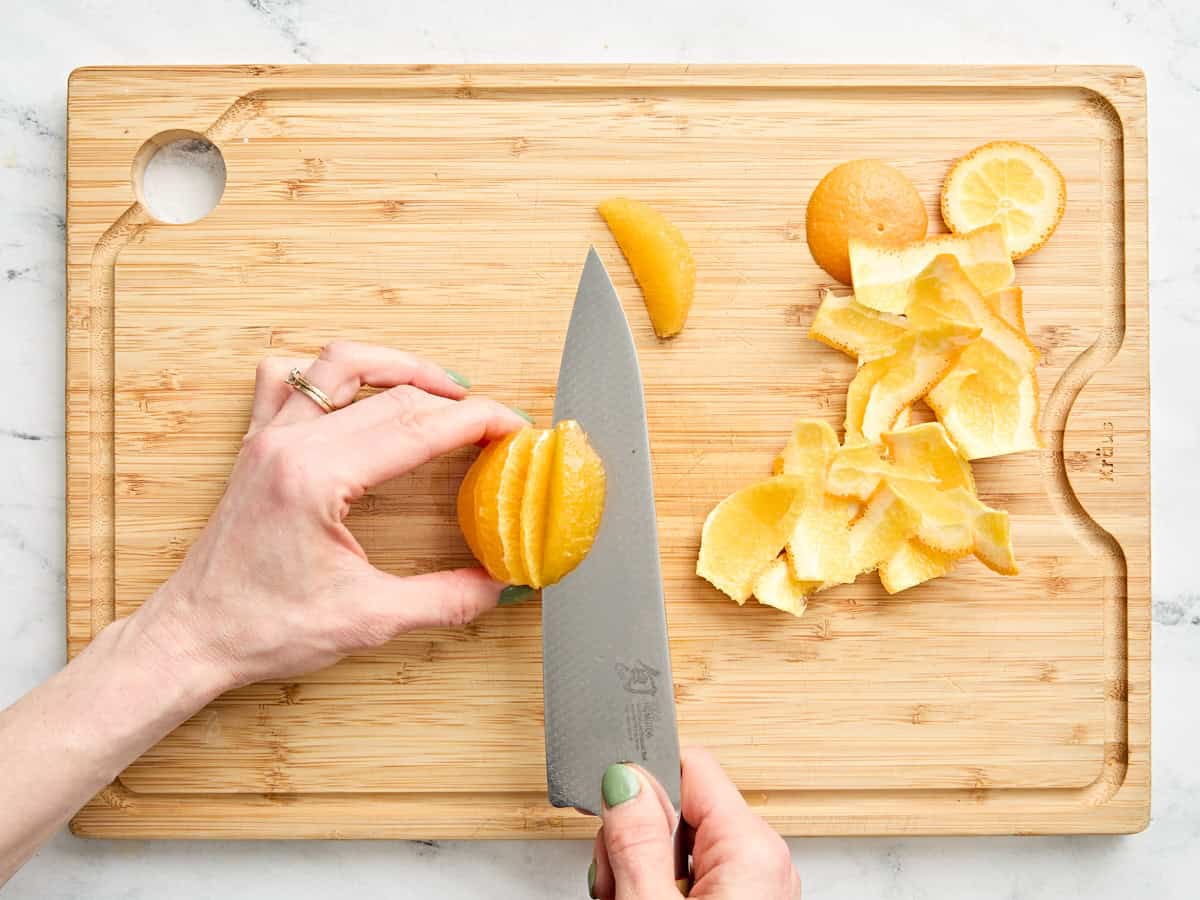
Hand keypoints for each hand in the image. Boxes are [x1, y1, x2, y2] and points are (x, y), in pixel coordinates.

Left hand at [128, 341, 528, 693]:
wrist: (192, 638)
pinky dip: (329, 372)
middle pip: (392, 394)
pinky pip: (288, 378)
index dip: (478, 420)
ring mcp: (267, 437)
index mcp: (316, 478)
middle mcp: (289, 444)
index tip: (514, 427)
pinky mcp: (255, 445)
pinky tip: (358, 390)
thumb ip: (445, 600)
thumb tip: (502, 586)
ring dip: (397, 365)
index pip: (417, 426)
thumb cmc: (262, 630)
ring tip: (440, 385)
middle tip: (494, 422)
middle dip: (454, 400)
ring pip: (338, 362)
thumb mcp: (368, 620)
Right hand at [589, 747, 800, 898]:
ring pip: (682, 841)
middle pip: (681, 805)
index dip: (641, 778)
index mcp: (751, 847)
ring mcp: (757, 885)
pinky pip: (696, 871)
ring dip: (643, 863)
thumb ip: (637, 840)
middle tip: (612, 879)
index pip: (690, 765)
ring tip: (623, 896)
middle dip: (635, 834)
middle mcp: (764, 859)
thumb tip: (625, 779)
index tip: (605, 804)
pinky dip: (663, 883)